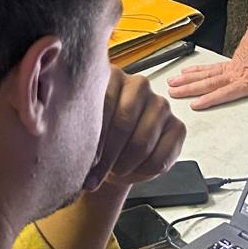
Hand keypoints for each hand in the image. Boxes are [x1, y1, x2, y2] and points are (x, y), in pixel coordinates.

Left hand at [84, 68, 186, 191]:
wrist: (114, 160)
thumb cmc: (97, 142)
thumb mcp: (83, 130)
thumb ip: (81, 126)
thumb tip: (70, 141)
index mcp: (112, 76)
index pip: (104, 103)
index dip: (93, 137)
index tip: (84, 157)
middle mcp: (138, 84)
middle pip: (123, 122)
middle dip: (108, 155)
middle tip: (97, 172)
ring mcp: (160, 104)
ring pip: (142, 142)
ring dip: (124, 165)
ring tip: (115, 170)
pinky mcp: (177, 126)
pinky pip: (160, 157)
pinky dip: (143, 172)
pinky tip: (134, 170)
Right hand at [168, 27, 247, 110]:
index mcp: (246, 81)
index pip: (225, 92)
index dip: (210, 99)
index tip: (195, 105)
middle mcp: (235, 74)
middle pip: (207, 83)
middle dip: (189, 89)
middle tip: (173, 94)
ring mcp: (230, 67)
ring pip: (205, 74)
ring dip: (188, 79)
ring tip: (173, 84)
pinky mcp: (230, 61)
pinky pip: (210, 68)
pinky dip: (196, 70)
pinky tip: (187, 72)